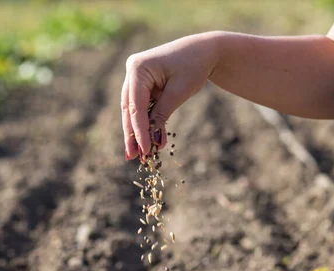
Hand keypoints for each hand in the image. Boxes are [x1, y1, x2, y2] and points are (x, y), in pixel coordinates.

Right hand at [121, 33, 216, 159]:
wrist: (205, 50)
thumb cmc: (194, 65)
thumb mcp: (179, 92)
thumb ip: (161, 114)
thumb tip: (151, 140)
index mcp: (138, 68)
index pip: (135, 106)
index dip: (139, 131)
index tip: (145, 150)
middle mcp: (132, 71)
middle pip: (129, 109)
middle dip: (132, 134)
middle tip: (132, 157)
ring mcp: (135, 77)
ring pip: (132, 110)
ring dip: (138, 132)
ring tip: (141, 154)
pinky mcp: (142, 84)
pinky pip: (142, 107)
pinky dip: (147, 123)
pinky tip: (152, 142)